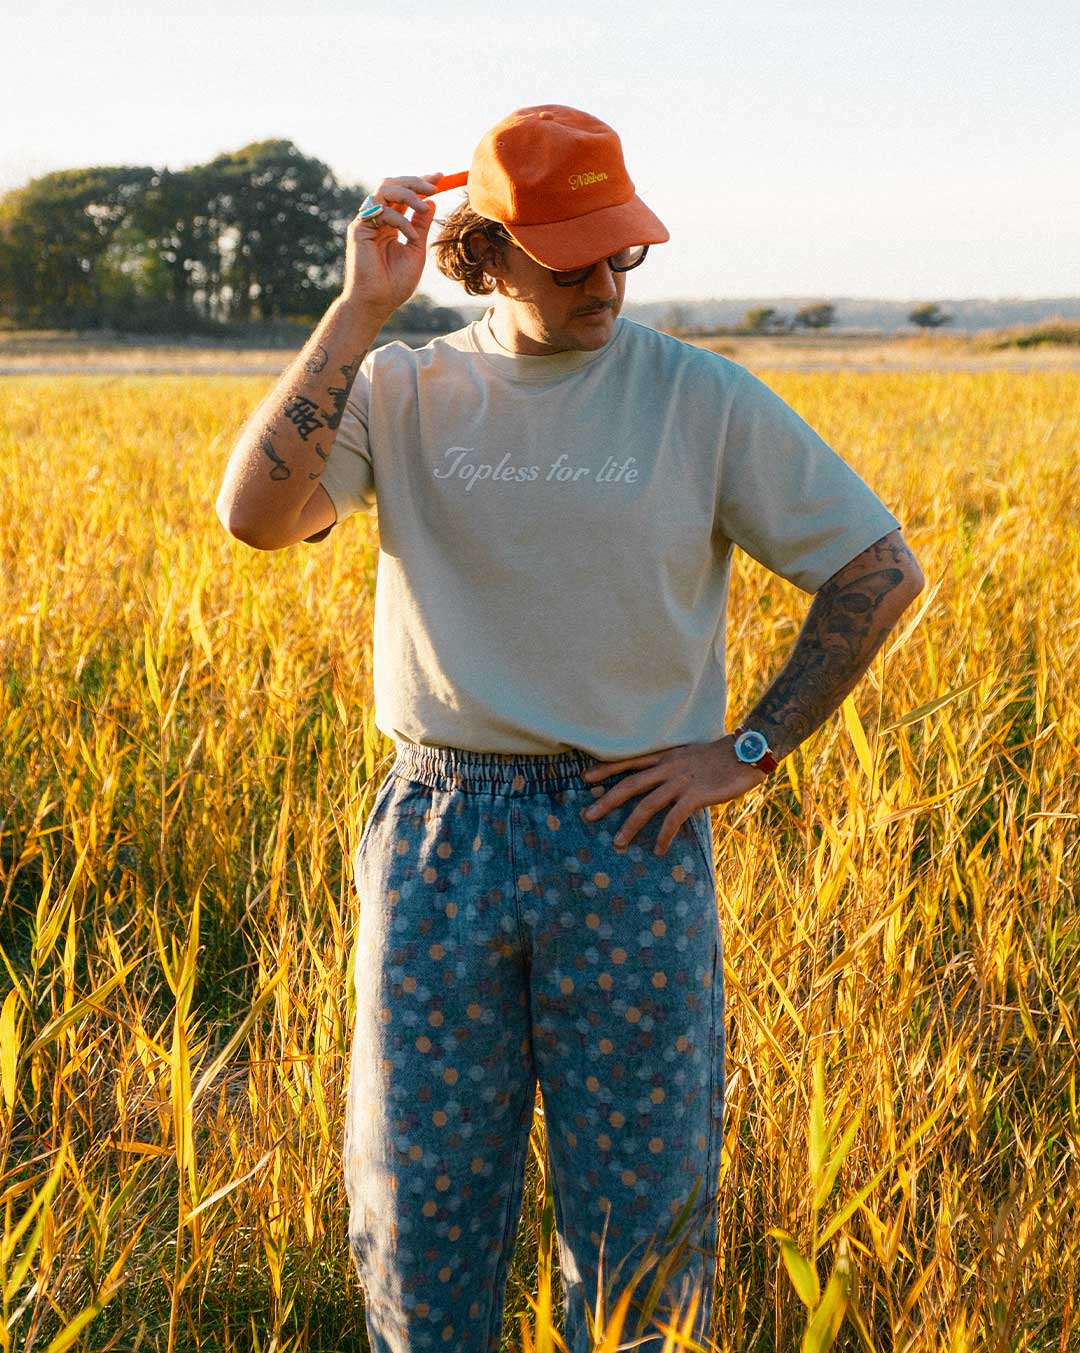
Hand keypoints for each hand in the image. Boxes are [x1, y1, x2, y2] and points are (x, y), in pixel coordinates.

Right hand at [343, 172, 444, 316]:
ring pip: (385, 189)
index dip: (421, 183)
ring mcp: (366, 222)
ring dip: (409, 194)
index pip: (403, 195)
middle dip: (415, 181)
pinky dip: (400, 220)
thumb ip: (421, 225)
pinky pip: (382, 211)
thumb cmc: (395, 283)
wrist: (376, 303)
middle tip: (435, 186)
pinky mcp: (359, 228)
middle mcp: (377, 219)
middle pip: (392, 184)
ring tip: (425, 205)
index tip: (440, 178)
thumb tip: (431, 203)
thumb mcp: (416, 249)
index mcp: (390, 223)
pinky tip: (411, 236)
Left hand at [579, 737, 766, 855]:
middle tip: (587, 816)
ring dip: (630, 825)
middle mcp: (668, 768)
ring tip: (617, 843)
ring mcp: (681, 781)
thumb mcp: (691, 757)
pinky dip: (664, 835)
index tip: (585, 779)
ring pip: (647, 804)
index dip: (606, 769)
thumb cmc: (723, 756)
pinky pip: (674, 818)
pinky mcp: (696, 795)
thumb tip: (663, 784)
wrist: (748, 750)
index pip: (629, 761)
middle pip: (630, 784)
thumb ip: (675, 769)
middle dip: (607, 800)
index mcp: (666, 757)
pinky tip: (658, 849)